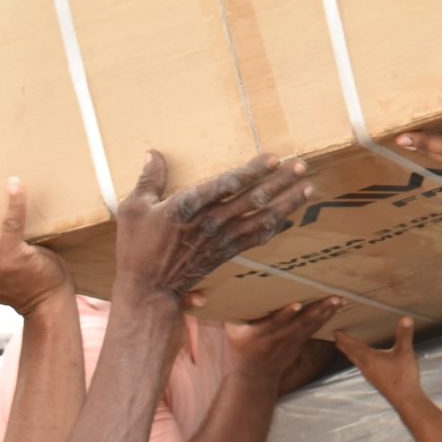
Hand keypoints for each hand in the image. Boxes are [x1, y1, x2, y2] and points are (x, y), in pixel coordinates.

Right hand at [112, 152, 316, 300]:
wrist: (148, 288)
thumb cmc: (136, 246)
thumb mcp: (134, 208)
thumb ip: (149, 180)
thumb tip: (154, 153)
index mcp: (188, 207)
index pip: (227, 184)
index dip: (253, 171)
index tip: (273, 158)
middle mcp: (211, 222)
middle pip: (253, 198)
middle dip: (280, 181)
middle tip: (302, 165)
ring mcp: (221, 239)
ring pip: (261, 218)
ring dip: (287, 202)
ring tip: (308, 187)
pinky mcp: (226, 252)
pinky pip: (256, 238)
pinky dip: (276, 226)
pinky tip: (290, 216)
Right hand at [224, 297, 343, 394]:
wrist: (255, 376)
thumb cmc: (241, 348)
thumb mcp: (233, 332)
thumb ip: (234, 314)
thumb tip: (230, 290)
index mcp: (259, 335)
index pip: (274, 324)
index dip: (285, 315)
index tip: (297, 305)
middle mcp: (277, 338)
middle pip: (299, 324)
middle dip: (317, 311)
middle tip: (332, 298)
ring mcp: (291, 342)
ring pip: (310, 326)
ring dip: (326, 313)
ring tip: (339, 300)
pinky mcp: (299, 343)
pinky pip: (313, 329)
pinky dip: (325, 318)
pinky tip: (336, 308)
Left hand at [336, 317, 421, 405]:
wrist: (405, 399)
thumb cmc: (402, 377)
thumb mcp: (405, 353)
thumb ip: (404, 335)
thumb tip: (405, 318)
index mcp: (369, 358)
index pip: (353, 345)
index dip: (344, 338)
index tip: (335, 331)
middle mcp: (365, 366)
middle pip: (351, 353)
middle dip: (343, 345)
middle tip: (336, 338)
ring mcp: (369, 374)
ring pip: (355, 360)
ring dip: (349, 352)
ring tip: (346, 347)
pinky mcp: (374, 379)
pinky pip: (361, 366)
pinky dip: (358, 359)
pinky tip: (364, 361)